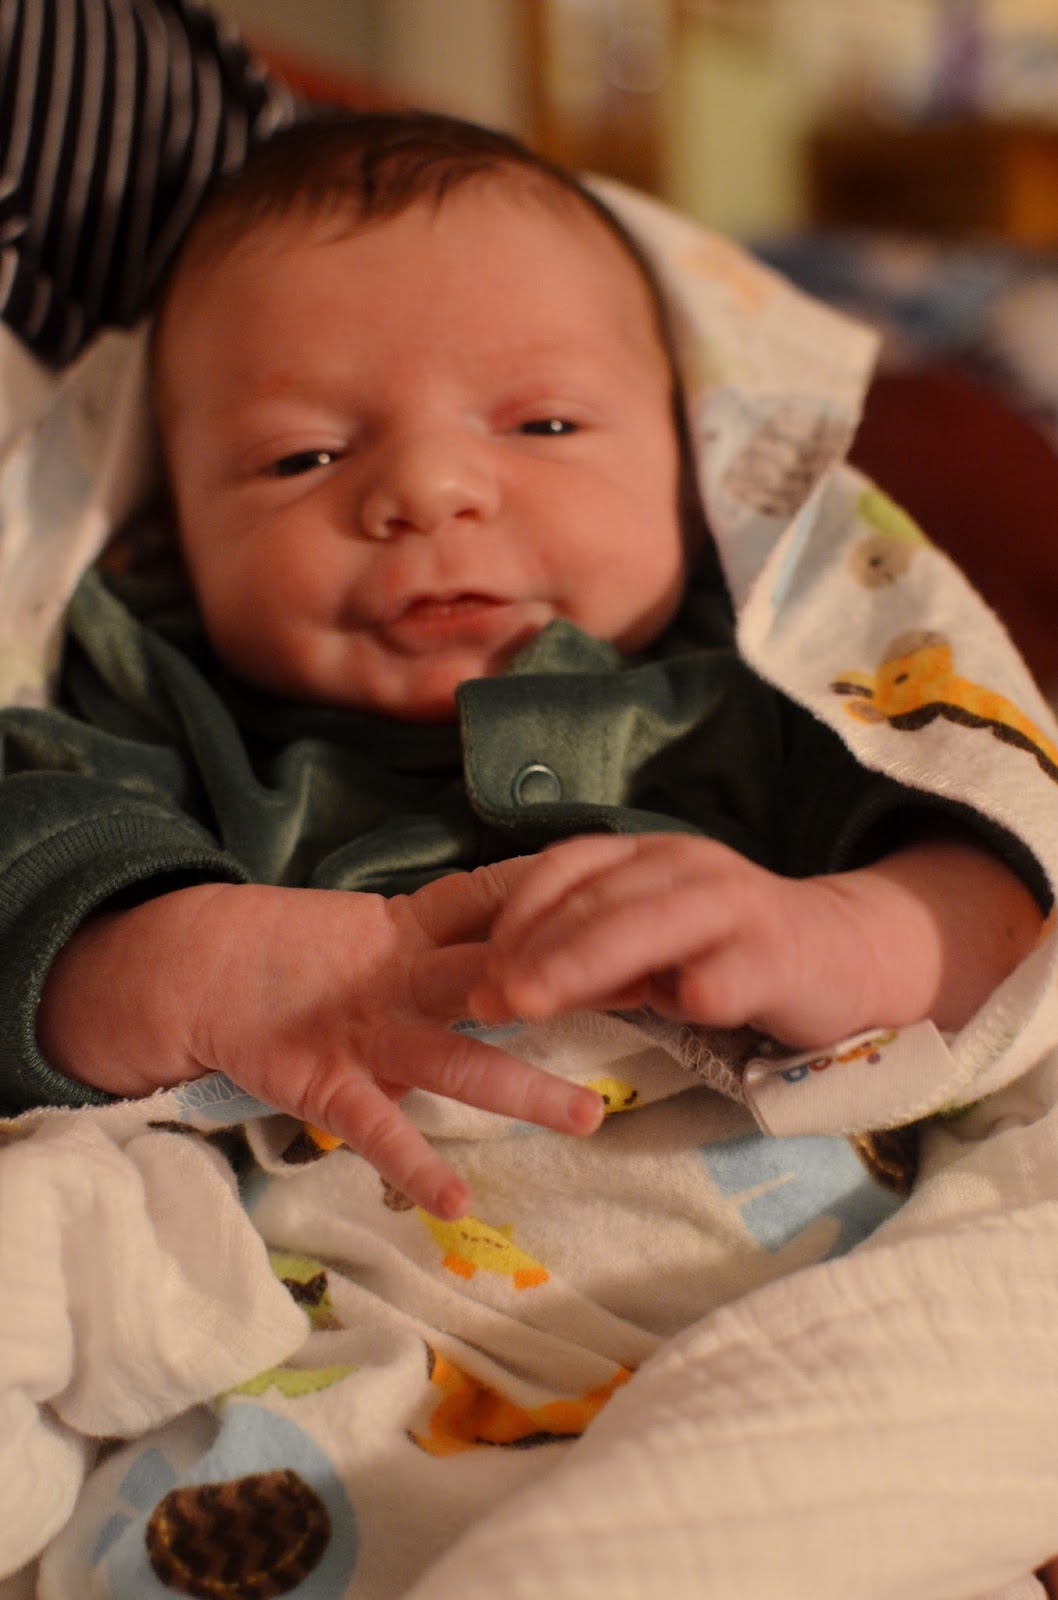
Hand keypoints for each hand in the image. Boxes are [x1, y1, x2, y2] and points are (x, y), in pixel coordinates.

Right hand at [38, 866, 602, 1216]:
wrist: (201, 968)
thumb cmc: (306, 955)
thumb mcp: (384, 932)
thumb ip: (451, 935)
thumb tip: (539, 940)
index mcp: (416, 927)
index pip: (498, 900)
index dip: (565, 907)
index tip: (640, 915)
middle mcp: (402, 973)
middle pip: (499, 975)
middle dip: (569, 989)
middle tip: (649, 1001)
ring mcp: (366, 1029)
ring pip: (457, 1057)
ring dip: (523, 1087)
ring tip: (586, 1119)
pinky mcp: (324, 1081)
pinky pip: (377, 1130)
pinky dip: (414, 1167)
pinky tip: (456, 1204)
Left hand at [467, 832, 1041, 1045]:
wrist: (844, 954)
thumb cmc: (727, 952)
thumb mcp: (647, 943)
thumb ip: (584, 954)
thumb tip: (494, 986)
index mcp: (648, 855)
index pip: (565, 868)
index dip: (513, 914)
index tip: (474, 966)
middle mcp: (688, 866)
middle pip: (598, 898)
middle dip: (533, 948)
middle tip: (487, 997)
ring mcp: (737, 906)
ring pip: (652, 923)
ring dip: (586, 962)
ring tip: (534, 1004)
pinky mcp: (781, 954)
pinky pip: (735, 969)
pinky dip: (705, 986)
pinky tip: (680, 1008)